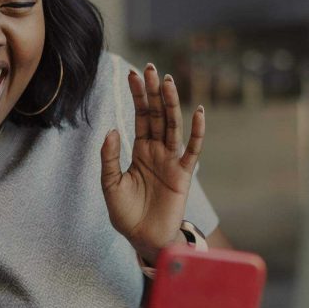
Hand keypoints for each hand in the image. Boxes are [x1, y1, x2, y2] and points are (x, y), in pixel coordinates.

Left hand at [100, 63, 204, 263]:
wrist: (143, 239)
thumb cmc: (126, 213)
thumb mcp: (110, 184)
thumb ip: (110, 158)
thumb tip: (111, 130)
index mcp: (139, 151)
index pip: (140, 117)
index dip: (137, 96)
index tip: (133, 74)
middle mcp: (157, 151)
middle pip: (157, 115)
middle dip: (153, 92)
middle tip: (150, 68)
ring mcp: (171, 160)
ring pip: (172, 126)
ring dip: (171, 104)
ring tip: (167, 82)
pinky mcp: (183, 174)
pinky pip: (192, 150)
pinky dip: (196, 132)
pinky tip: (198, 112)